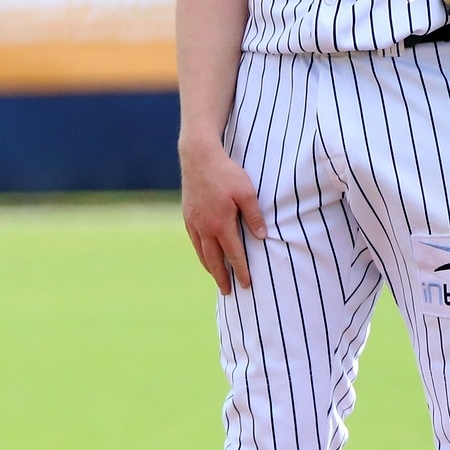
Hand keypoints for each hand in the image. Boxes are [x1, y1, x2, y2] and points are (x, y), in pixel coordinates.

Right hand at [179, 138, 266, 294]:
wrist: (198, 157)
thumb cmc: (226, 173)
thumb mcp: (247, 192)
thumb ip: (254, 216)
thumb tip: (262, 237)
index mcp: (221, 224)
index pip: (233, 254)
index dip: (241, 270)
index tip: (247, 284)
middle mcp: (205, 227)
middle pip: (214, 260)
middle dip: (222, 277)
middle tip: (228, 291)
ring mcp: (193, 222)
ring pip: (201, 252)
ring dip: (210, 267)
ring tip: (217, 278)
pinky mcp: (187, 215)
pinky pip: (194, 240)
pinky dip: (200, 252)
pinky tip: (205, 255)